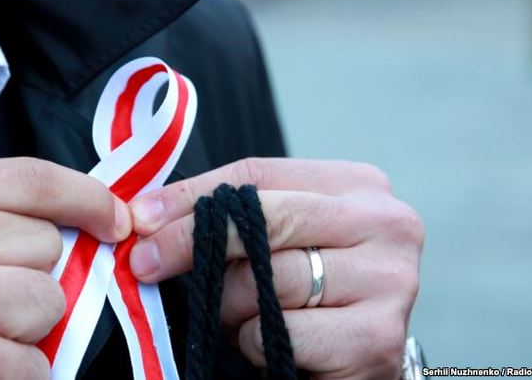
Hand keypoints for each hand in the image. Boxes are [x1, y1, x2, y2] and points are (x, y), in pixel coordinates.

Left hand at [129, 158, 422, 379]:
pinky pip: (281, 332)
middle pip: (264, 219)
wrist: (363, 356)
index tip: (141, 216)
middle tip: (147, 262)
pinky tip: (273, 346)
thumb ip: (227, 215)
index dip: (192, 195)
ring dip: (233, 305)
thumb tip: (146, 213)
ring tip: (243, 315)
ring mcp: (390, 281)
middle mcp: (387, 224)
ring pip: (268, 280)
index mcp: (360, 185)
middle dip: (193, 242)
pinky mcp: (377, 338)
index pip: (259, 174)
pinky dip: (256, 342)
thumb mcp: (276, 240)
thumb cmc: (313, 292)